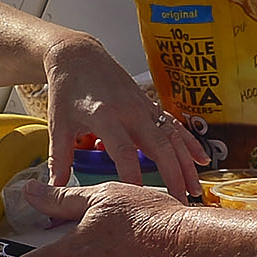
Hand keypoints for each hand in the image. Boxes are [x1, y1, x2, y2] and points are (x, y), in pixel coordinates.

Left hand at [34, 35, 207, 197]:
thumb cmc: (67, 90)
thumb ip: (60, 158)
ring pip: (172, 136)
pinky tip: (202, 160)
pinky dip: (190, 143)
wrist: (79, 56)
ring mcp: (143, 107)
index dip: (131, 175)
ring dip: (186, 162)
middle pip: (157, 144)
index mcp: (104, 115)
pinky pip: (175, 126)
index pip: (121, 149)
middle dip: (172, 173)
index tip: (138, 198)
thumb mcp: (59, 124)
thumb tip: (54, 188)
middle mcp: (129, 110)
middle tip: (181, 200)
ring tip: (195, 188)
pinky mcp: (150, 105)